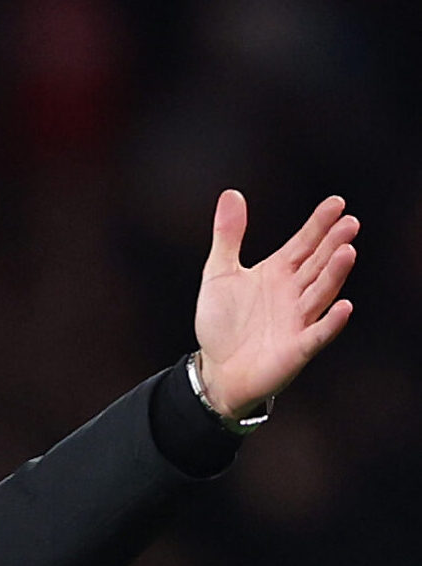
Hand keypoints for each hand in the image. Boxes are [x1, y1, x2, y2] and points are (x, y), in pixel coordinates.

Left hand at [194, 189, 356, 416]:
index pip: (303, 243)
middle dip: (333, 245)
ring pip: (320, 293)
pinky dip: (331, 322)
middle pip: (317, 264)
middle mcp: (294, 293)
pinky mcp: (297, 348)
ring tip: (347, 252)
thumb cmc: (222, 322)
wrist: (216, 370)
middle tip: (349, 223)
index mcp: (278, 272)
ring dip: (334, 275)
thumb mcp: (219, 273)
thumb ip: (227, 235)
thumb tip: (231, 194)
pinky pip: (317, 334)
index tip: (336, 203)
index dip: (319, 224)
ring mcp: (298, 320)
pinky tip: (344, 306)